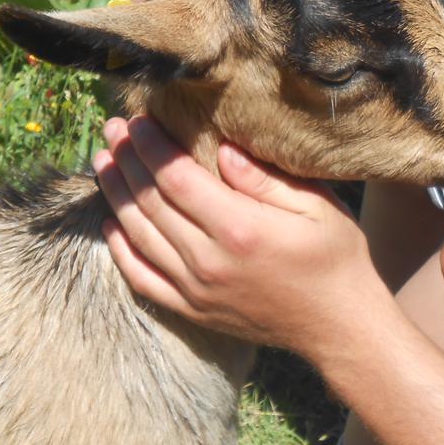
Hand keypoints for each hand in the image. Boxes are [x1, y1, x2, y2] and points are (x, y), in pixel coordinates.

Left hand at [94, 116, 388, 357]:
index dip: (151, 147)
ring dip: (116, 196)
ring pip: (138, 235)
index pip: (177, 179)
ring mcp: (196, 289)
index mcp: (240, 228)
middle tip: (112, 131)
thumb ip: (264, 178)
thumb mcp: (317, 205)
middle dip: (128, 161)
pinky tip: (110, 223)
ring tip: (104, 164)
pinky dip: (120, 249)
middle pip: (150, 203)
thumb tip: (222, 148)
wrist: (339, 324)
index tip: (137, 120)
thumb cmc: (335, 256)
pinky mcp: (192, 310)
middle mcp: (209, 260)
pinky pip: (141, 277)